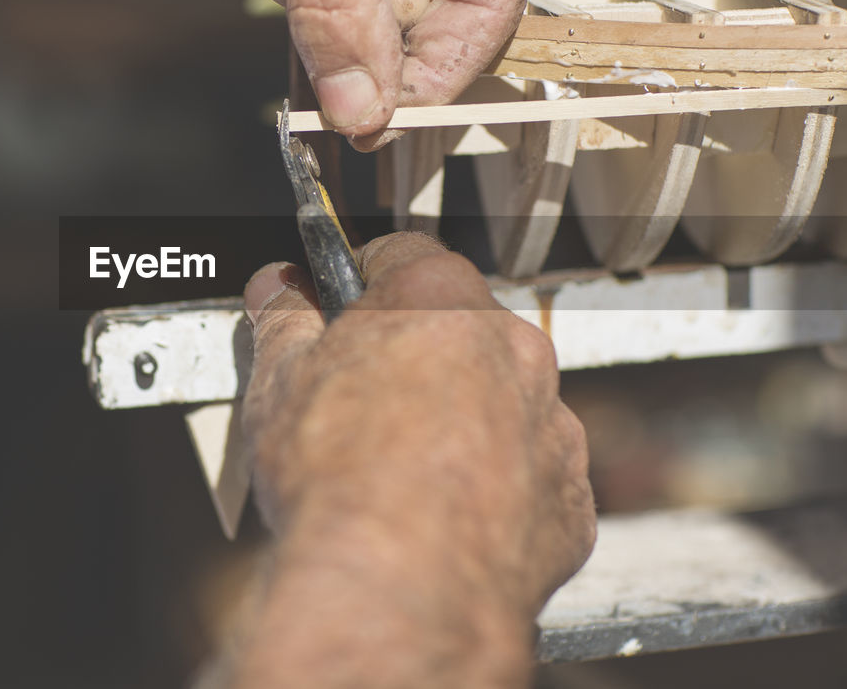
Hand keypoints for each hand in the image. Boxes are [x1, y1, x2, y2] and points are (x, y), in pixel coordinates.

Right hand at [230, 233, 593, 686]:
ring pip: (505, 404)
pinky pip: (532, 476)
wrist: (395, 589)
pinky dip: (497, 490)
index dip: (364, 282)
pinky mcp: (569, 498)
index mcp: (438, 299)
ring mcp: (552, 423)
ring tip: (403, 476)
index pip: (404, 256)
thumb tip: (277, 290)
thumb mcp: (279, 383)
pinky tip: (444, 520)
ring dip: (466, 423)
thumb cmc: (336, 479)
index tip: (342, 310)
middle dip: (420, 356)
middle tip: (365, 404)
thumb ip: (284, 322)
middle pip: (463, 330)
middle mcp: (512, 348)